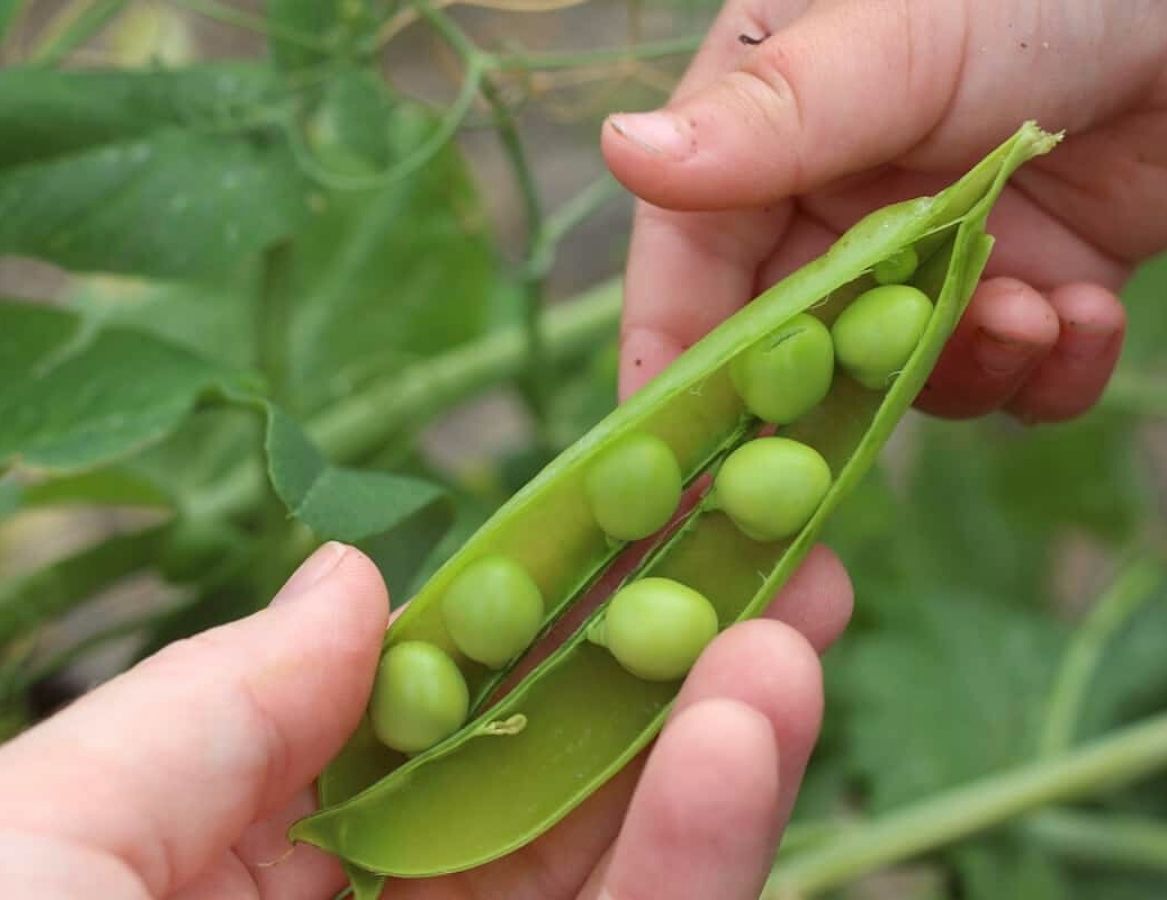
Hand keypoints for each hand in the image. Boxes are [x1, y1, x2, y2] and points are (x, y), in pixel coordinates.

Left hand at [0, 541, 851, 898]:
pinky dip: (702, 851)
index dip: (536, 603)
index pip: (432, 712)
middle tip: (769, 547)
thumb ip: (219, 704)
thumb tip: (359, 573)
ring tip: (790, 621)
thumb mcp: (51, 831)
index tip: (632, 508)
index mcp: (255, 862)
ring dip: (717, 736)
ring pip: (622, 868)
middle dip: (668, 655)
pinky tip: (746, 736)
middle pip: (556, 778)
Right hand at [603, 0, 1166, 421]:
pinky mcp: (1023, 285)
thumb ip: (771, 115)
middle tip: (862, 435)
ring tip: (1031, 312)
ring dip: (966, 367)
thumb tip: (620, 151)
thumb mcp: (899, 39)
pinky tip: (1089, 314)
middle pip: (792, 347)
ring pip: (901, 379)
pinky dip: (1047, 372)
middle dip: (835, 395)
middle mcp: (835, 203)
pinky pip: (1008, 378)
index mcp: (769, 130)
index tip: (675, 459)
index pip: (688, 263)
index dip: (677, 360)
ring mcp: (929, 253)